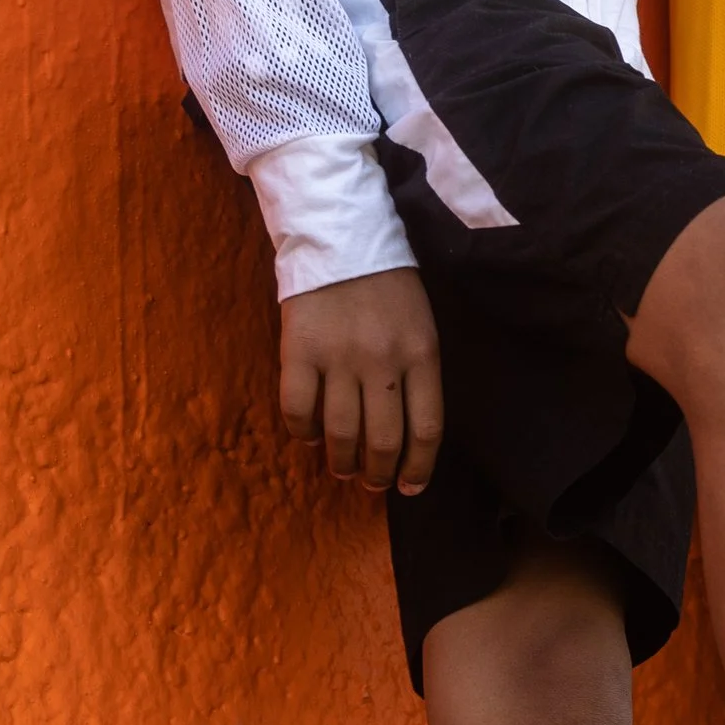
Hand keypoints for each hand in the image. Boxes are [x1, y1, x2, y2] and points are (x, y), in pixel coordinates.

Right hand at [279, 268, 441, 492]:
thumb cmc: (388, 285)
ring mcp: (339, 359)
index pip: (425, 429)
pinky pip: (298, 410)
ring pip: (341, 433)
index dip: (419, 468)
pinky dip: (303, 433)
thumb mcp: (421, 325)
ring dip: (342, 461)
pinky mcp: (299, 353)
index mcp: (422, 354)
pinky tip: (310, 436)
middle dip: (378, 473)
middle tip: (372, 482)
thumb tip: (406, 434)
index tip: (410, 486)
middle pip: (382, 441)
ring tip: (342, 468)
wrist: (340, 238)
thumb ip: (418, 374)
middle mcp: (383, 362)